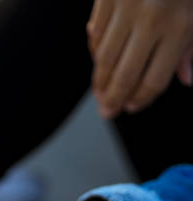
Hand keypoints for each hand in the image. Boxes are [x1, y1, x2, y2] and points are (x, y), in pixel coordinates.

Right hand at [87, 0, 192, 117]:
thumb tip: (187, 79)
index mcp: (179, 26)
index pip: (154, 78)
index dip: (142, 98)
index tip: (133, 107)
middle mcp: (149, 20)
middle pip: (124, 73)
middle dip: (114, 97)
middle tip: (107, 112)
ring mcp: (124, 8)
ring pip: (104, 56)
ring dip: (99, 79)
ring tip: (99, 93)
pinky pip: (96, 32)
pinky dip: (95, 49)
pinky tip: (98, 61)